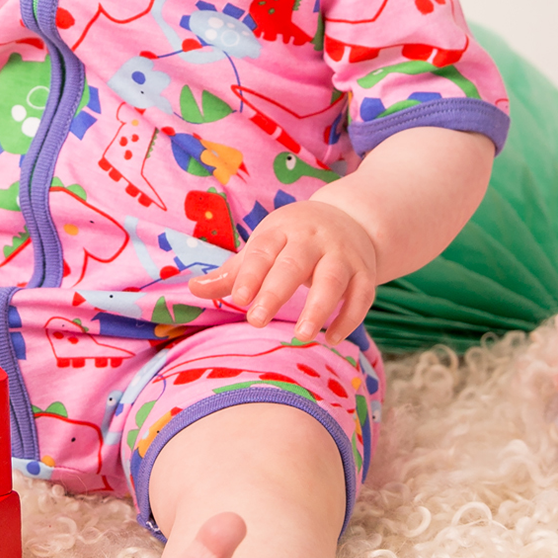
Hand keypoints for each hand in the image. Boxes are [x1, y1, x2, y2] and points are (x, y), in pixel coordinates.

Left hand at [188, 201, 376, 343]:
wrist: (350, 219)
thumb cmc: (293, 240)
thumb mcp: (263, 246)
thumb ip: (232, 272)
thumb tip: (193, 289)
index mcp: (282, 230)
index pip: (264, 250)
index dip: (250, 274)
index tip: (238, 298)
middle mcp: (313, 240)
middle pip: (294, 264)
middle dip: (275, 292)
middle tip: (256, 321)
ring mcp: (343, 254)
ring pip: (333, 279)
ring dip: (319, 307)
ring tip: (301, 335)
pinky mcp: (365, 272)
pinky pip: (362, 295)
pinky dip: (350, 317)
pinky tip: (332, 338)